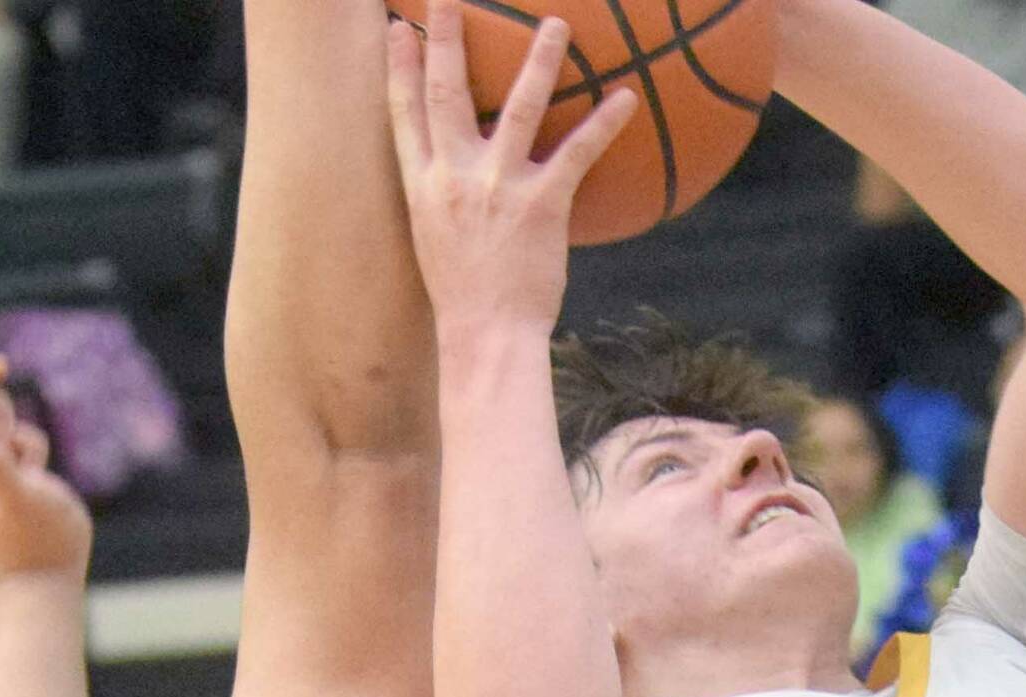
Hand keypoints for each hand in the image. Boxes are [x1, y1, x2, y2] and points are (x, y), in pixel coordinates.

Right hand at [385, 0, 637, 340]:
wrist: (486, 336)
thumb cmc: (464, 296)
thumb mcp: (435, 239)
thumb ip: (443, 198)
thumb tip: (458, 174)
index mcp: (423, 187)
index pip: (404, 114)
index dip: (400, 67)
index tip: (399, 28)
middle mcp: (455, 177)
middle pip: (448, 93)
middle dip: (449, 40)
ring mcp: (498, 187)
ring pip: (521, 106)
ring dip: (540, 60)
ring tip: (556, 25)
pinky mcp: (542, 204)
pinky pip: (577, 153)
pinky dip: (604, 123)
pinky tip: (626, 97)